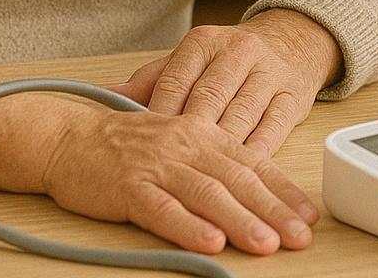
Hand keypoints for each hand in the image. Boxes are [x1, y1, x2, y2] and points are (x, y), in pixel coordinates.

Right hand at [41, 105, 318, 254]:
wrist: (69, 138)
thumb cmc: (127, 146)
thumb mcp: (179, 145)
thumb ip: (214, 165)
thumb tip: (256, 197)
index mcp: (203, 134)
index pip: (253, 164)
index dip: (283, 192)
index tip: (308, 217)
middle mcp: (186, 145)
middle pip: (237, 180)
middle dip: (273, 211)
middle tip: (299, 236)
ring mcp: (157, 165)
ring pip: (206, 194)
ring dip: (239, 220)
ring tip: (265, 243)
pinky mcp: (128, 186)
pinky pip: (162, 208)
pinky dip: (188, 226)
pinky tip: (209, 241)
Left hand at [111, 9, 342, 155]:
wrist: (293, 41)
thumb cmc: (231, 58)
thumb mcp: (193, 58)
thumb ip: (154, 78)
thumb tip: (112, 94)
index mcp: (206, 42)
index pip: (176, 80)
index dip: (159, 116)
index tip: (144, 147)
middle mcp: (238, 53)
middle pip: (208, 100)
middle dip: (188, 139)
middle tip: (170, 170)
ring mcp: (269, 75)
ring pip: (240, 118)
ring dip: (220, 154)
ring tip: (202, 183)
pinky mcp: (293, 98)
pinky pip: (271, 132)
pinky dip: (253, 157)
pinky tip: (240, 178)